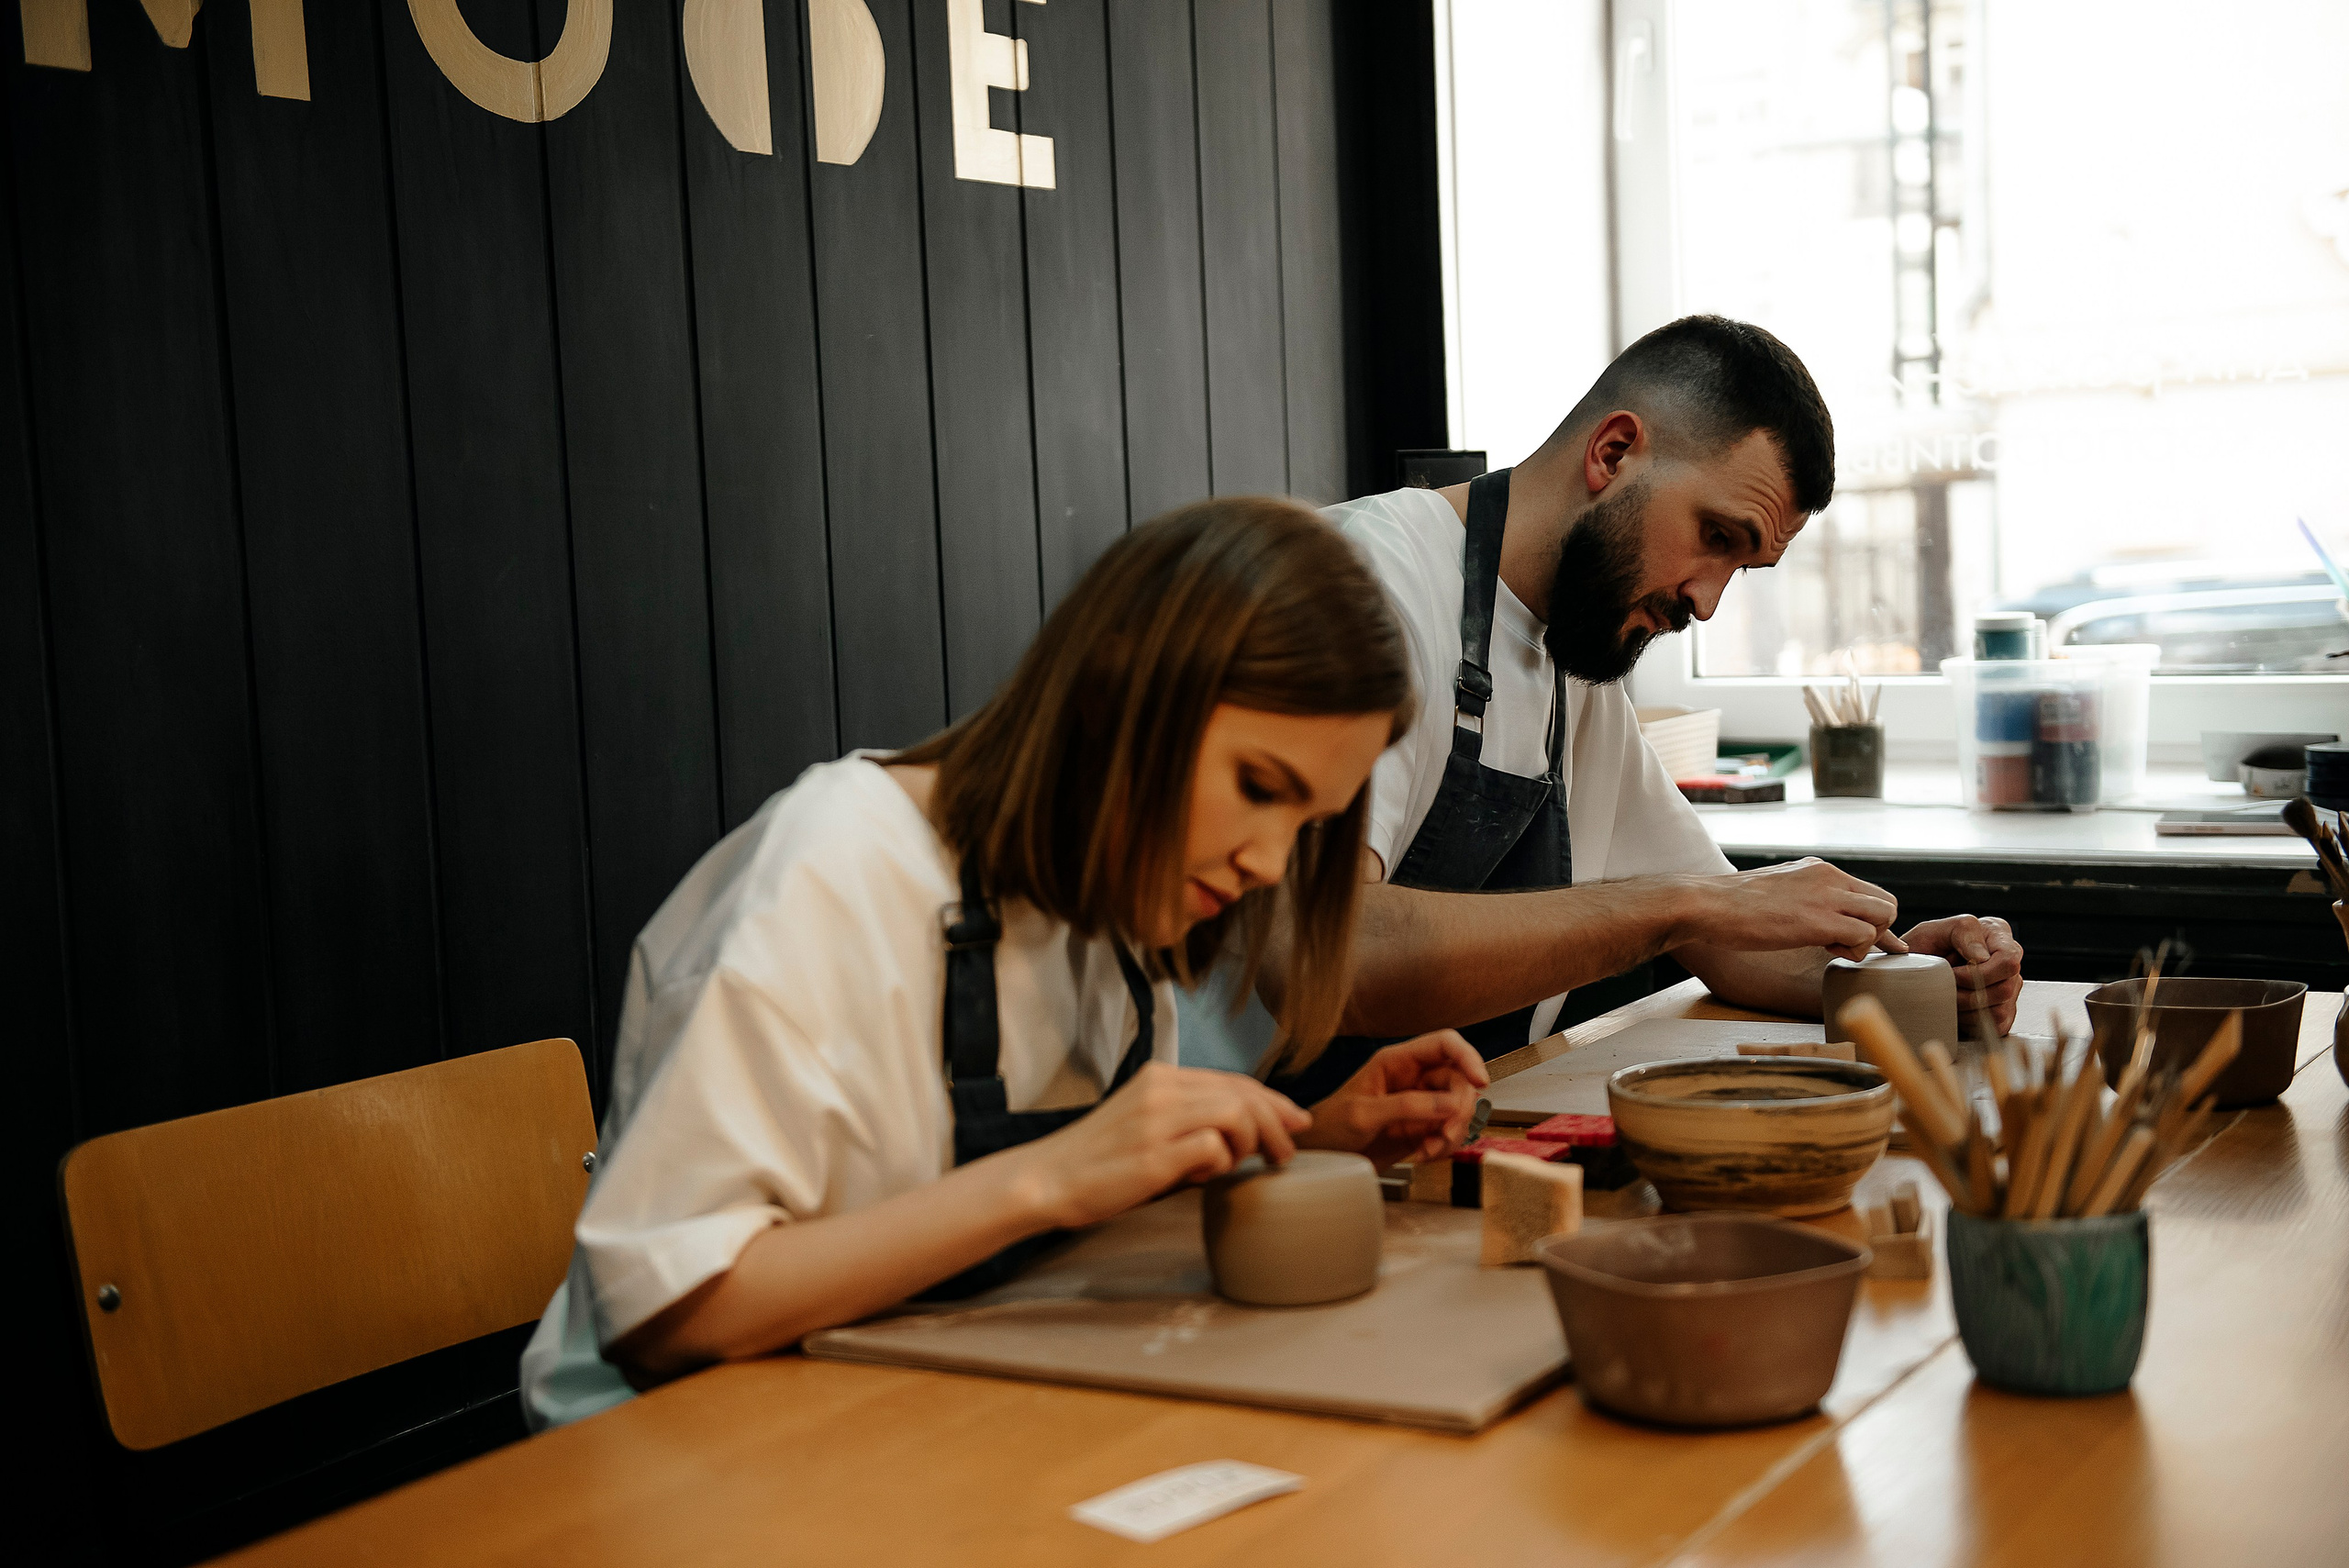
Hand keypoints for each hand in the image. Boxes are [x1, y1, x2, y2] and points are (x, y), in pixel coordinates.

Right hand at [1010, 1063, 1311, 1230]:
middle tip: (1287, 1151)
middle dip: (1276, 1122)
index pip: (1232, 1080)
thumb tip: (1246, 1134)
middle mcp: (1161, 1089)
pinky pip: (1213, 1147)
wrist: (1046, 1179)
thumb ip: (1188, 1120)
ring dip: (1253, 1143)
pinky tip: (1204, 1176)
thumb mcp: (1146, 1124)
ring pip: (1235, 1113)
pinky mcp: (1153, 1152)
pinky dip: (1219, 1163)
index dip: (1270, 1101)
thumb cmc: (1098, 1161)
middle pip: (1242, 1093)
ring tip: (1246, 1165)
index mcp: (1160, 1077)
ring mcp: (1157, 1119)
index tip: (1294, 1121)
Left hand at [1300, 1031, 1489, 1167]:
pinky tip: (1423, 1156)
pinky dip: (1445, 1147)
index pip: (1445, 1044)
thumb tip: (1450, 1103)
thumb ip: (1406, 1106)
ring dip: (1452, 1133)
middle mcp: (1414, 1079)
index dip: (1468, 1057)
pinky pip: (1451, 1133)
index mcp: (1397, 1061)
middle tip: (1444, 1133)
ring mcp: (1421, 1105)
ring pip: (1460, 1109)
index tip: (1480, 1082)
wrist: (1321, 1157)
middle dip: (1460, 1109)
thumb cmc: (1330, 1126)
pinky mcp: (1423, 1129)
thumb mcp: (1363, 1114)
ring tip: (1428, 1150)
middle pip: (1460, 1081)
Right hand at [1682, 857, 1899, 961]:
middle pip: (1886, 903)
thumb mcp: (1777, 890)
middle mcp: (1829, 877)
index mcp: (1819, 869)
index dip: (1867, 920)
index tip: (1852, 939)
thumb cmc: (1732, 905)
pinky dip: (1853, 951)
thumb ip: (1803, 898)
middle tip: (1842, 943)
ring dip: (1866, 940)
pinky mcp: (1819, 920)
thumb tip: (1818, 919)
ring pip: (1883, 917)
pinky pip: (1864, 936)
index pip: (1868, 892)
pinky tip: (1826, 952)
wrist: (1707, 904)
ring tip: (1833, 948)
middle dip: (1874, 929)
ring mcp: (1826, 896)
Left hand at [1901, 913, 2023, 1035]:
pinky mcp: (2004, 1012)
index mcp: (1998, 935)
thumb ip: (1964, 932)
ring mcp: (2010, 988)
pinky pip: (1995, 1026)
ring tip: (1949, 995)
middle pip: (2005, 989)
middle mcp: (2008, 962)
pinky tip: (1958, 1008)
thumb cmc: (1925, 949)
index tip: (1954, 972)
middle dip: (1967, 993)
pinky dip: (1970, 1022)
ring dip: (1966, 1008)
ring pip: (1999, 1011)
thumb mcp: (1935, 930)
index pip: (2008, 960)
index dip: (1980, 972)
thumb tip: (1982, 957)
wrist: (1914, 972)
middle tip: (1946, 986)